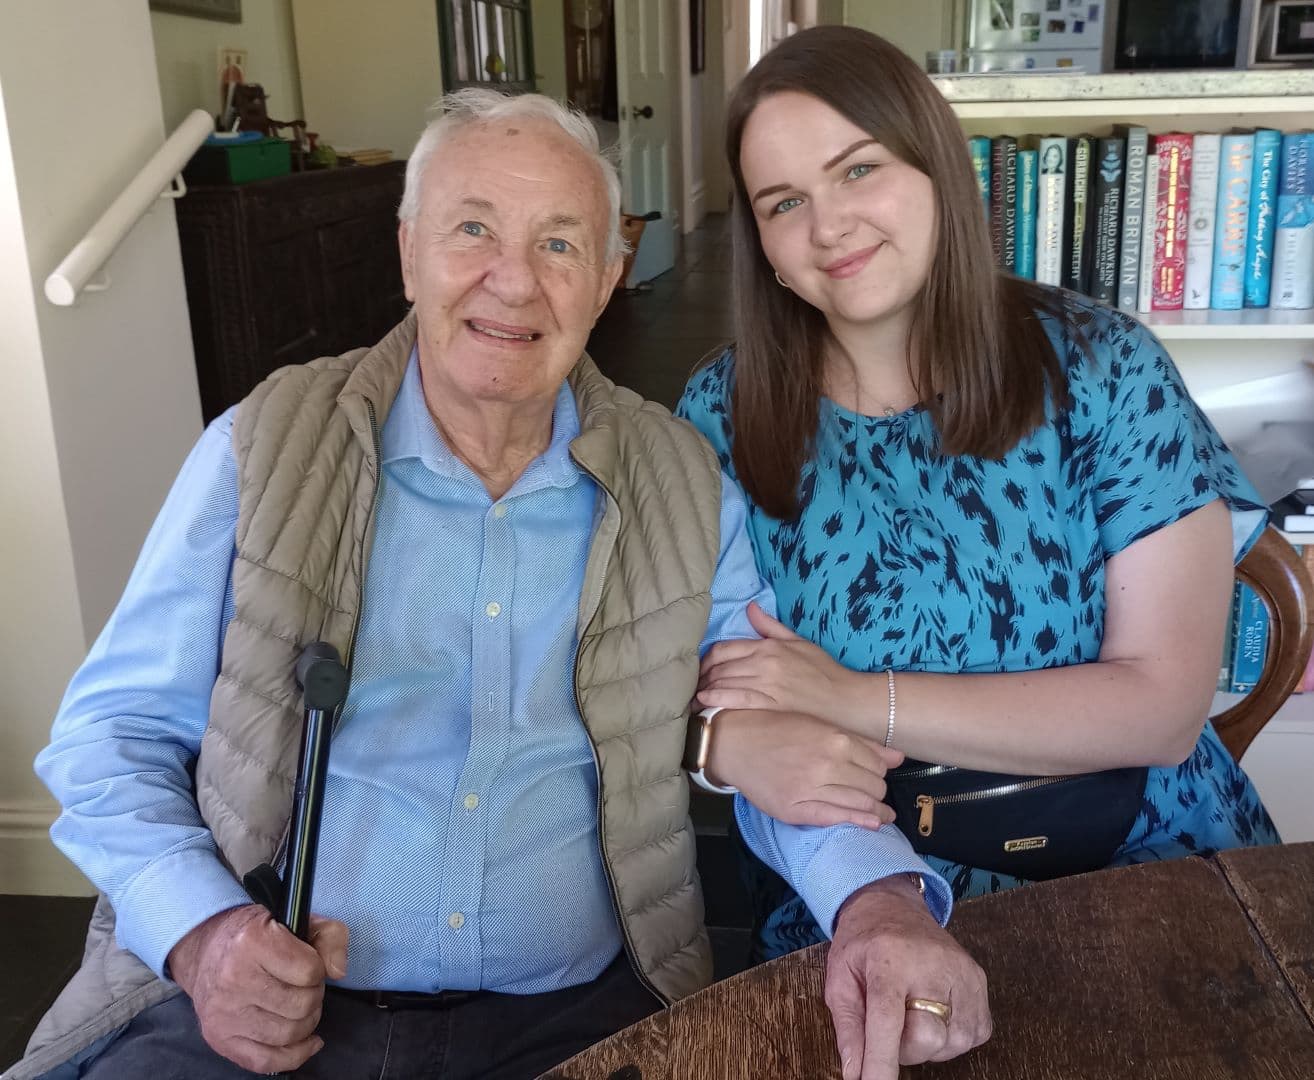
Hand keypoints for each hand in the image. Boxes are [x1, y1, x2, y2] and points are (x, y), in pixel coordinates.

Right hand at [167, 903, 348, 1073]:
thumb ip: (331, 937)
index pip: (310, 970)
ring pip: (289, 1035)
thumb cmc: (259, 935)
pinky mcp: (219, 1038)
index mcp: (252, 941)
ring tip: (297, 1005)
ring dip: (305, 1022)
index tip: (308, 963)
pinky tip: (304, 1041)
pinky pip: (267, 1062)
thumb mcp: (298, 920)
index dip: (318, 968)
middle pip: (302, 1006)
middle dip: (313, 996)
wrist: (207, 952)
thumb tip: (338, 971)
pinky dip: (293, 1055)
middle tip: (303, 986)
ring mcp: (224, 1013)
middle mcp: (233, 978)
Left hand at [698, 602, 866, 729]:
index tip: (700, 669)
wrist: (843, 698)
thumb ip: (770, 626)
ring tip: (694, 697)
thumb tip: (750, 607)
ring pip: (725, 682)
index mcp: (768, 646)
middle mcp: (765, 663)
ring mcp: (768, 684)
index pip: (725, 648)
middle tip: (692, 686)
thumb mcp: (798, 641)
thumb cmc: (822, 670)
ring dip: (706, 689)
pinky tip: (704, 702)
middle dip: (702, 676)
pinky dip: (718, 699)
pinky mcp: (771, 704)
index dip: (706, 659)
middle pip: (721, 666)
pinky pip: (738, 699)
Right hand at [706, 709, 902, 829]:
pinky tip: (871, 823)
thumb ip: (858, 741)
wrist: (733, 741)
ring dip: (875, 809)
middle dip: (878, 789)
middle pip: (873, 785)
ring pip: (860, 803)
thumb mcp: (817, 724)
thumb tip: (898, 757)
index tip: (878, 773)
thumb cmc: (775, 727)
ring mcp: (811, 788)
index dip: (881, 770)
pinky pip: (835, 818)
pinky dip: (858, 821)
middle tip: (875, 792)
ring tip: (882, 814)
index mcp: (834, 739)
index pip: (877, 763)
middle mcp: (827, 764)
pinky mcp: (795, 809)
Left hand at [824, 876, 990, 1079]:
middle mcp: (933, 964)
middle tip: (889, 1024)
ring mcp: (963, 973)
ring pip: (952, 1043)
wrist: (893, 907)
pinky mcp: (980, 982)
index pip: (889, 1020)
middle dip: (903, 1049)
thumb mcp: (839, 978)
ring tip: (911, 1012)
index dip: (882, 1062)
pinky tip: (933, 1012)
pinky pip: (972, 1035)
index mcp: (890, 959)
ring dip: (927, 1043)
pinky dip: (950, 1036)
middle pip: (926, 1039)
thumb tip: (854, 1073)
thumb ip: (847, 1028)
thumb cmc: (862, 944)